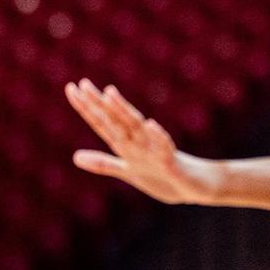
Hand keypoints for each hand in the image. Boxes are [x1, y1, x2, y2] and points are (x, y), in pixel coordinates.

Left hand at [65, 78, 220, 204]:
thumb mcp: (129, 171)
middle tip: (82, 83)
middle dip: (98, 104)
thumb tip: (75, 157)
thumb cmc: (164, 177)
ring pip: (137, 128)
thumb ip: (104, 164)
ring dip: (124, 111)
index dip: (86, 108)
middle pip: (116, 120)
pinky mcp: (172, 163)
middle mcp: (140, 143)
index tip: (71, 89)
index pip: (103, 123)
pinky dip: (158, 136)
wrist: (198, 186)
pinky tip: (150, 124)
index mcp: (127, 145)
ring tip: (109, 94)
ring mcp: (156, 151)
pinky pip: (165, 148)